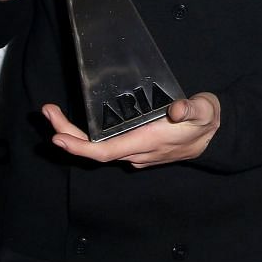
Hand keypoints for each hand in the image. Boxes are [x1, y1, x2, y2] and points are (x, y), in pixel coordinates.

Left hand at [42, 93, 220, 166]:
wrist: (215, 136)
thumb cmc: (206, 121)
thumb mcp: (204, 111)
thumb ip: (192, 109)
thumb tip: (178, 108)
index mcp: (147, 143)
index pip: (106, 152)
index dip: (80, 148)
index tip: (58, 136)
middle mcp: (137, 152)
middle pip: (94, 151)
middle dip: (67, 135)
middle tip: (47, 112)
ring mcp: (135, 152)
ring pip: (97, 148)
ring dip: (73, 134)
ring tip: (53, 113)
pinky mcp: (134, 146)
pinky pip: (104, 145)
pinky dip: (85, 136)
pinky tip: (74, 122)